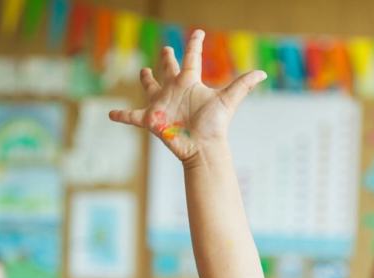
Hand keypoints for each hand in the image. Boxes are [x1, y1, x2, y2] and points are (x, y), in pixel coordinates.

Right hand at [108, 30, 266, 161]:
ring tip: (143, 72)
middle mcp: (175, 91)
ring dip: (146, 80)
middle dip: (167, 60)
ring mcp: (162, 105)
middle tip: (166, 49)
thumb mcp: (227, 100)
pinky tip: (111, 114)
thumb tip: (263, 73)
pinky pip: (133, 117)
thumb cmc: (214, 125)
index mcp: (190, 83)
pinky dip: (122, 116)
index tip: (198, 33)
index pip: (192, 58)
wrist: (203, 148)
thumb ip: (243, 85)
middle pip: (169, 71)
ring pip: (151, 89)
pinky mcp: (152, 120)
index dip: (195, 45)